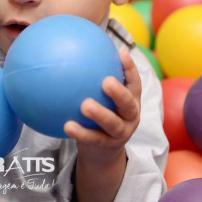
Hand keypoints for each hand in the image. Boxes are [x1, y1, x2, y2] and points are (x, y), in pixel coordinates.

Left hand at [63, 49, 140, 163]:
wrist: (104, 152)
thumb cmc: (102, 113)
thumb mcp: (103, 97)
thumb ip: (94, 78)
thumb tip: (76, 49)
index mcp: (131, 100)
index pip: (134, 82)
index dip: (130, 68)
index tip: (121, 53)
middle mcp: (130, 116)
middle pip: (128, 104)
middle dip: (119, 93)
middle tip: (106, 82)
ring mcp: (121, 133)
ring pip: (113, 124)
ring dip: (100, 115)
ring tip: (85, 106)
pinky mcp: (107, 146)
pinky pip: (93, 139)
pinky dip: (81, 133)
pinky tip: (67, 126)